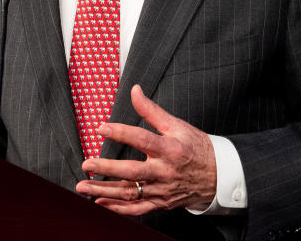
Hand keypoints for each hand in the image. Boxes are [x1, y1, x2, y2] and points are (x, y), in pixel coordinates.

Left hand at [75, 85, 216, 214]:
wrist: (217, 176)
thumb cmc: (195, 147)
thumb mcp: (176, 125)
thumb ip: (151, 110)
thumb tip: (134, 91)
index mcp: (169, 149)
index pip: (142, 139)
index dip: (121, 132)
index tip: (101, 128)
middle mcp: (164, 172)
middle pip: (132, 172)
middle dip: (106, 169)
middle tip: (86, 164)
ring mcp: (162, 190)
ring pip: (130, 193)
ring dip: (105, 191)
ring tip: (82, 187)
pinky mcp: (161, 203)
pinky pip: (137, 208)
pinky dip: (118, 208)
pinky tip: (100, 203)